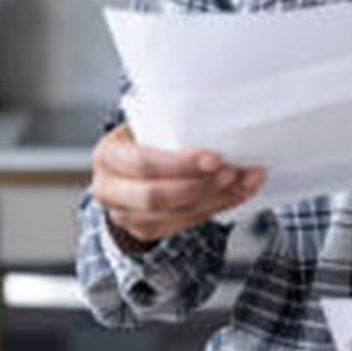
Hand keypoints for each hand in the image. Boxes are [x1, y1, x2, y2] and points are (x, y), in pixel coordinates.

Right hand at [90, 122, 264, 246]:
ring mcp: (125, 216)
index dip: (180, 164)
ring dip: (216, 199)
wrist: (126, 168)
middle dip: (200, 186)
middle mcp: (109, 190)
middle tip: (232, 172)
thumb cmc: (142, 138)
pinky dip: (217, 208)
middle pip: (156, 196)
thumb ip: (168, 122)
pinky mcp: (145, 231)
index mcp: (107, 156)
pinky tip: (238, 193)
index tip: (215, 158)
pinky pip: (185, 224)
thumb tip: (218, 118)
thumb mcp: (143, 123)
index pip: (143, 163)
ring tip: (243, 181)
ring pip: (174, 215)